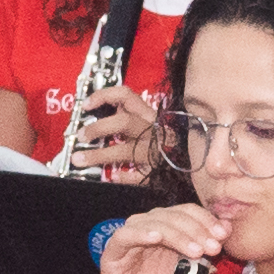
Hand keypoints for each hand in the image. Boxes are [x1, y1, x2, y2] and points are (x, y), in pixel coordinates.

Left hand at [55, 80, 170, 184]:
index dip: (103, 97)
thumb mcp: (149, 125)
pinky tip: (112, 177)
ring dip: (98, 155)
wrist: (196, 162)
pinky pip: (136, 176)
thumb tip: (93, 122)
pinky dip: (122, 177)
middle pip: (123, 122)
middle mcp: (153, 130)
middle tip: (81, 136)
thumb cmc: (165, 143)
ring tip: (78, 160)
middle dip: (98, 128)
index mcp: (149, 115)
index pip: (126, 96)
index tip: (86, 105)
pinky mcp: (157, 173)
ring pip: (124, 151)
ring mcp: (155, 152)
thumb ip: (128, 120)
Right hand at [87, 205, 233, 273]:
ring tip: (196, 252)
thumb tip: (227, 229)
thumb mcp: (192, 272)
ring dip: (178, 234)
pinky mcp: (112, 253)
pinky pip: (124, 236)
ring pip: (153, 222)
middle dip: (197, 229)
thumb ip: (206, 250)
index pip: (186, 212)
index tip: (222, 235)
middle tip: (213, 247)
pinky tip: (157, 238)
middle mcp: (148, 229)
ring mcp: (129, 238)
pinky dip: (141, 233)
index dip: (205, 220)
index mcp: (167, 230)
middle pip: (173, 215)